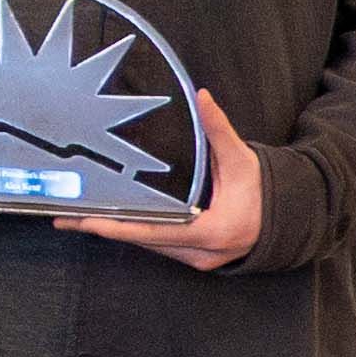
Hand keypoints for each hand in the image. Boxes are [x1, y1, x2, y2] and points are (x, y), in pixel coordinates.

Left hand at [69, 90, 267, 272]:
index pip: (156, 232)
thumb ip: (219, 129)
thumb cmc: (265, 191)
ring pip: (150, 247)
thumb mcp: (241, 159)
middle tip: (65, 216)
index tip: (90, 221)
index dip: (121, 227)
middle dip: (104, 229)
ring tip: (77, 219)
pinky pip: (159, 246)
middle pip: (145, 243)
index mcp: (214, 231)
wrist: (290, 219)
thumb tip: (203, 97)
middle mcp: (202, 253)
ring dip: (116, 232)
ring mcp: (198, 260)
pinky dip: (136, 233)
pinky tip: (110, 221)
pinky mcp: (195, 258)